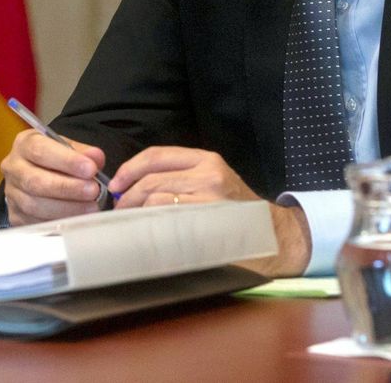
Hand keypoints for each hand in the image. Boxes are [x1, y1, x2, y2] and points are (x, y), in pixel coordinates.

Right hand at [0, 128, 107, 225]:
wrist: (32, 176)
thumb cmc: (52, 160)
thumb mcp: (67, 148)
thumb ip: (82, 152)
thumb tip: (96, 157)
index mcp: (24, 145)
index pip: (40, 151)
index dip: (66, 161)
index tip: (90, 169)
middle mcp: (13, 168)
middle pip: (35, 181)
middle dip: (67, 188)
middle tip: (93, 191)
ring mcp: (12, 194)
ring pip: (34, 206)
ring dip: (66, 209)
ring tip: (90, 207)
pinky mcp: (15, 216)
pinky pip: (35, 223)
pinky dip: (59, 222)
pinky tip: (77, 219)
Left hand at [109, 146, 311, 275]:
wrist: (274, 235)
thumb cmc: (236, 210)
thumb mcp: (212, 181)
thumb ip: (180, 176)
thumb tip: (134, 185)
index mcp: (206, 159)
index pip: (156, 155)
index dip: (129, 169)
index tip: (115, 184)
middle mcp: (208, 173)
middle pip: (151, 179)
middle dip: (127, 196)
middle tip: (118, 210)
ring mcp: (210, 197)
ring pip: (156, 200)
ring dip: (136, 213)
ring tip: (130, 223)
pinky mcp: (210, 220)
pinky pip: (168, 220)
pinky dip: (150, 226)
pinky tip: (146, 232)